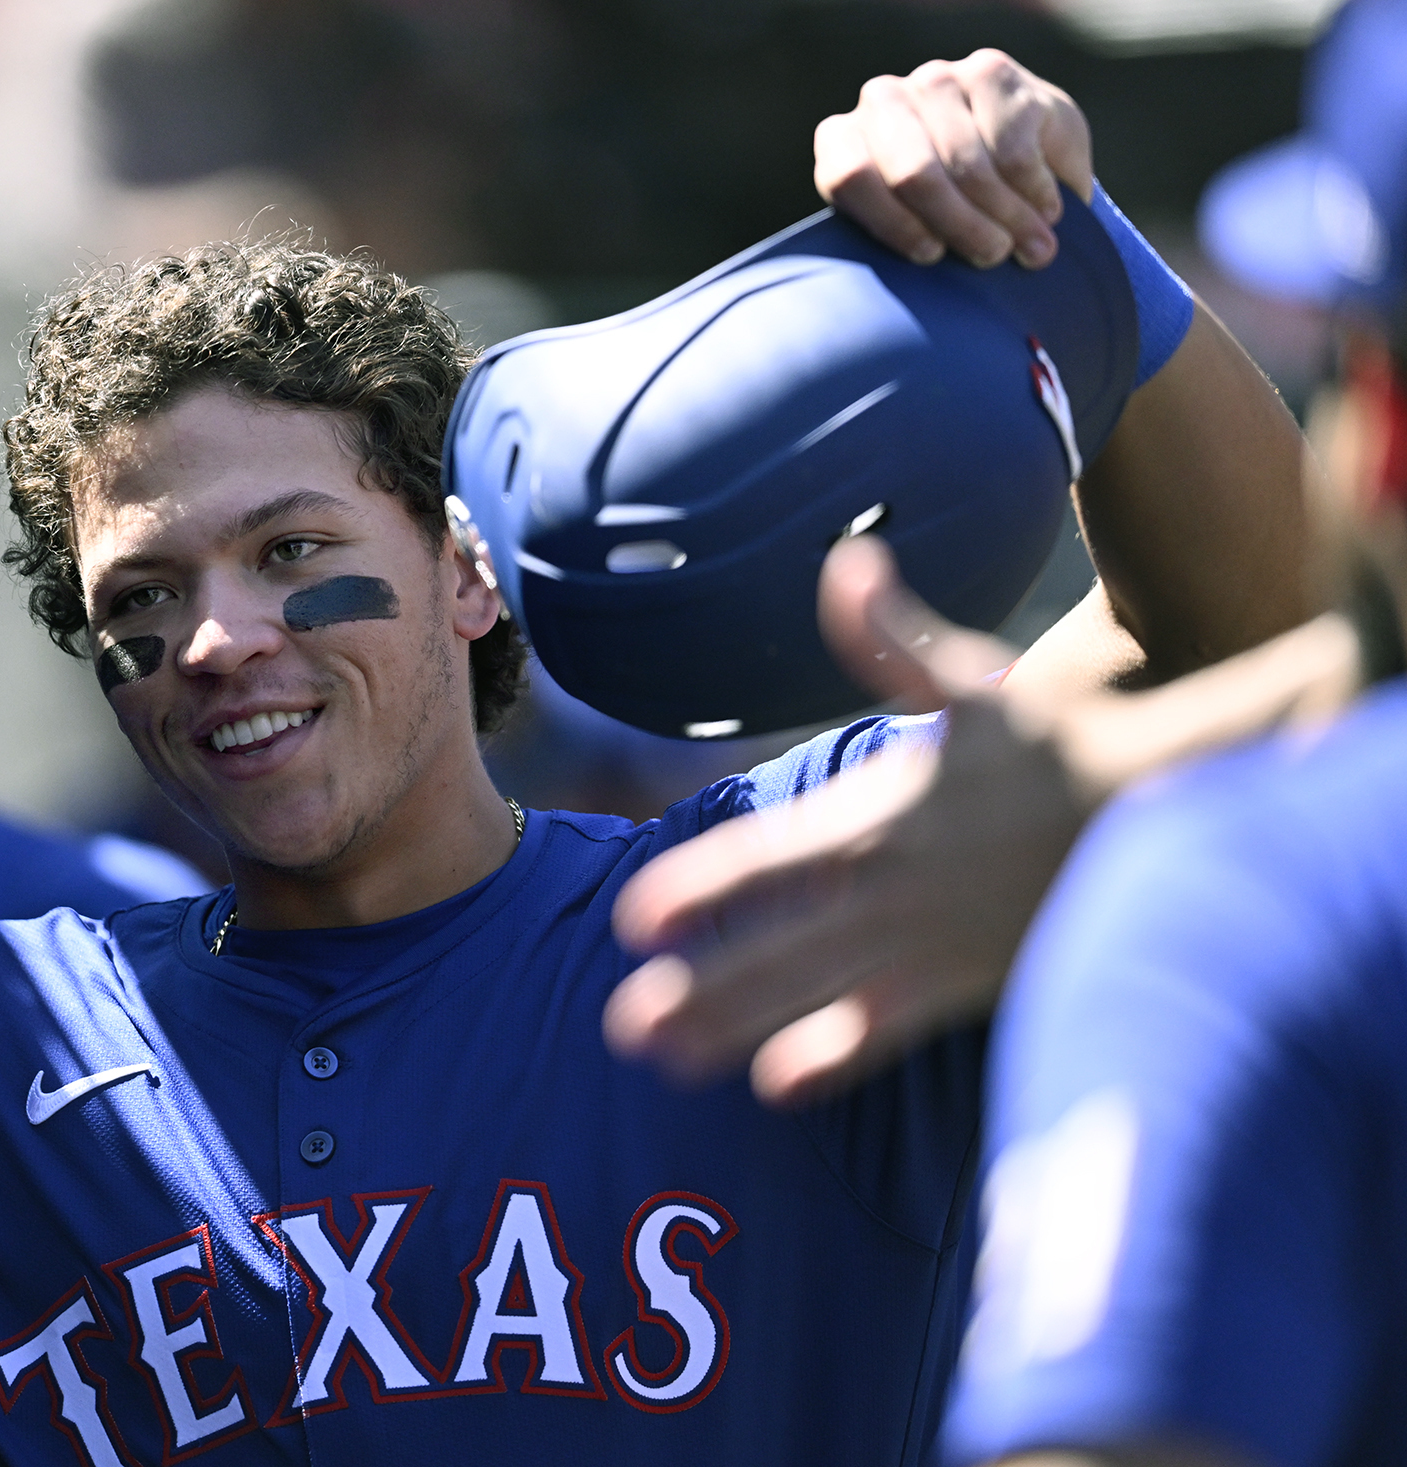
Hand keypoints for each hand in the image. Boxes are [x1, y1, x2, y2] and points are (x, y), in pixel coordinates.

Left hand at [603, 538, 1363, 1106]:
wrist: (1171, 809)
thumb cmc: (1062, 740)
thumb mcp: (973, 680)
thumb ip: (892, 636)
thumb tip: (847, 560)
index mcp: (885, 813)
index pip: (770, 858)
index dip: (702, 889)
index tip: (635, 921)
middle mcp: (899, 885)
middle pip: (778, 943)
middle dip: (701, 985)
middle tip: (621, 1027)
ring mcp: (932, 942)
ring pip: (818, 995)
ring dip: (740, 1026)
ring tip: (668, 1062)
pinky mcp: (970, 983)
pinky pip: (891, 1029)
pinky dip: (836, 1056)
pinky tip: (778, 1087)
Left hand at [815, 48, 1092, 269]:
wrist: (1009, 167)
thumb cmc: (946, 215)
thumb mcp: (913, 235)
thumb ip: (902, 248)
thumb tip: (912, 301)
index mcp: (842, 142)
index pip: (850, 176)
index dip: (892, 222)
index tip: (931, 257)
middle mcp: (881, 101)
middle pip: (913, 172)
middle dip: (959, 224)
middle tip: (993, 258)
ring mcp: (935, 80)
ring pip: (966, 161)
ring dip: (1005, 214)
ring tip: (1031, 250)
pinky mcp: (989, 72)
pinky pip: (1013, 143)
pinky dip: (1034, 189)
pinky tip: (1047, 213)